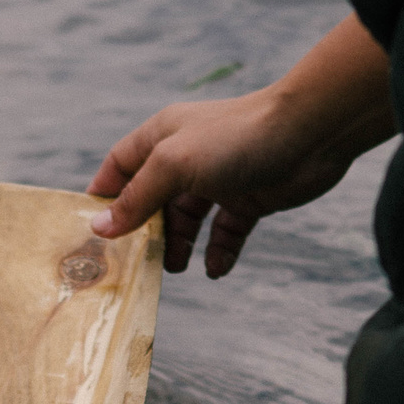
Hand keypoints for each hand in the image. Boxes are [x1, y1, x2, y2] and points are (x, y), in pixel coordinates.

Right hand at [88, 12, 394, 277]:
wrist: (311, 134)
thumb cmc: (237, 137)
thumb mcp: (174, 165)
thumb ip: (137, 198)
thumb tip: (101, 228)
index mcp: (163, 137)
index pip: (120, 166)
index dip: (105, 196)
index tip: (92, 231)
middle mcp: (188, 157)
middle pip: (153, 200)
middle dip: (144, 231)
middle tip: (136, 262)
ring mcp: (220, 179)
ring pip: (188, 219)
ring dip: (179, 244)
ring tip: (175, 267)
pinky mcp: (250, 199)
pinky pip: (225, 231)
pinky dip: (219, 250)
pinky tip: (216, 269)